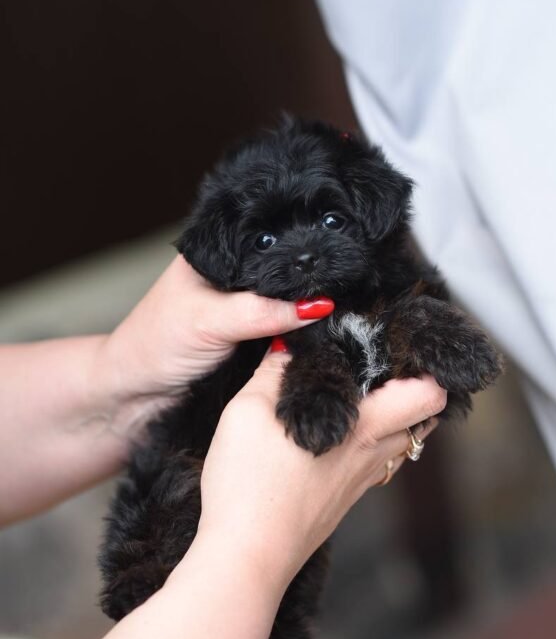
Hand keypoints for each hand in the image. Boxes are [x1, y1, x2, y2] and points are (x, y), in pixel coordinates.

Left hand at [96, 255, 331, 431]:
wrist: (135, 394)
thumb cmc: (154, 345)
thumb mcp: (211, 321)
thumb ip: (262, 311)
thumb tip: (315, 305)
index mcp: (218, 251)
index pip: (271, 244)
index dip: (299, 253)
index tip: (333, 268)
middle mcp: (235, 276)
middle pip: (285, 275)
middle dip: (308, 286)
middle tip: (337, 296)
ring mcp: (243, 306)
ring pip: (287, 304)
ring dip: (304, 315)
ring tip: (331, 319)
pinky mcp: (250, 337)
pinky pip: (283, 332)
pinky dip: (296, 337)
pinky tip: (312, 339)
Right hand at [195, 350, 445, 591]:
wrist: (244, 557)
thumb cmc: (249, 484)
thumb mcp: (249, 411)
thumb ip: (275, 372)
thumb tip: (290, 347)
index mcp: (362, 427)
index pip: (429, 396)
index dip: (429, 370)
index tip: (408, 350)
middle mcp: (370, 457)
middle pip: (423, 423)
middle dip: (416, 394)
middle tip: (387, 370)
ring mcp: (357, 485)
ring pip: (397, 447)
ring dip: (390, 422)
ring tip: (361, 399)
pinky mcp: (339, 504)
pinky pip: (370, 468)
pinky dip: (365, 447)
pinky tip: (333, 439)